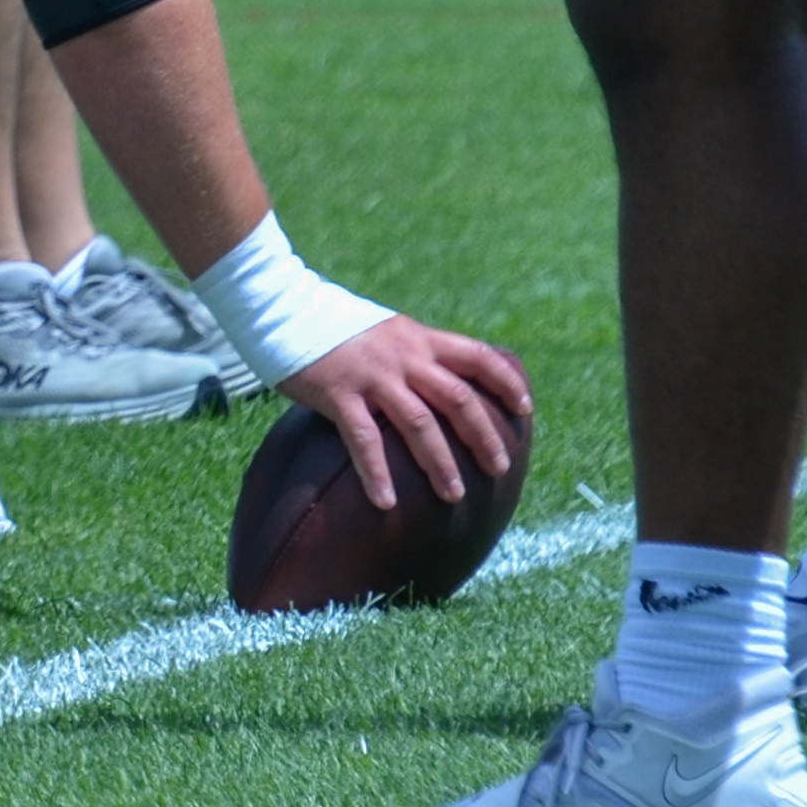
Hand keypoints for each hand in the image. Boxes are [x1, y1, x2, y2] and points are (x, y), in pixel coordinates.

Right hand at [279, 315, 531, 513]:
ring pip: (419, 424)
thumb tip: (436, 383)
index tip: (525, 409)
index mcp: (417, 338)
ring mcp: (371, 375)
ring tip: (454, 495)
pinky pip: (364, 439)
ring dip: (440, 463)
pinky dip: (377, 472)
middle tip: (499, 468)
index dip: (506, 382)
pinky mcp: (338, 392)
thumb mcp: (383, 329)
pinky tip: (386, 502)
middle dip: (483, 437)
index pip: (477, 357)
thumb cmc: (329, 324)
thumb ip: (410, 352)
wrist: (281, 305)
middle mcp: (402, 355)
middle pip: (458, 399)